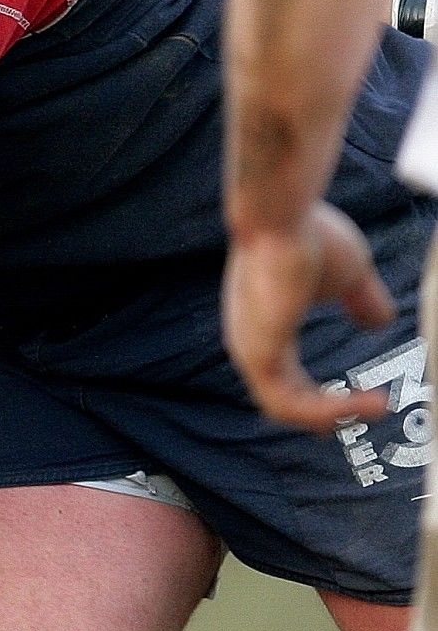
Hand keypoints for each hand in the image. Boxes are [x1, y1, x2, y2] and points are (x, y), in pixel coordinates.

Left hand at [222, 202, 396, 430]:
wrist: (283, 215)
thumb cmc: (310, 236)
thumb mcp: (348, 277)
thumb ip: (362, 302)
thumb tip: (381, 321)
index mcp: (264, 330)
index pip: (283, 380)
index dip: (319, 399)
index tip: (357, 404)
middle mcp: (249, 344)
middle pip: (282, 401)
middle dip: (326, 415)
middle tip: (369, 412)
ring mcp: (250, 350)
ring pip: (287, 408)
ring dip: (336, 414)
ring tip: (378, 407)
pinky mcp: (259, 353)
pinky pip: (292, 403)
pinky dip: (330, 409)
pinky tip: (366, 402)